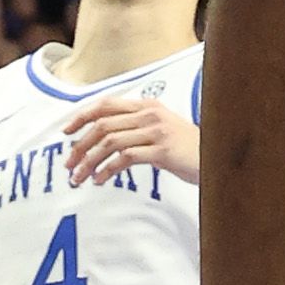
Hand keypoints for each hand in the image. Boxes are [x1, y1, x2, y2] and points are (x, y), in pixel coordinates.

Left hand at [64, 91, 198, 186]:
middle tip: (69, 164)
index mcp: (148, 105)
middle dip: (80, 145)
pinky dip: (107, 169)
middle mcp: (150, 114)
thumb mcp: (160, 131)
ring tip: (79, 177)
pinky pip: (125, 158)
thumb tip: (102, 138)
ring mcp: (156, 131)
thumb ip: (136, 128)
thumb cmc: (186, 149)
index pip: (106, 104)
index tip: (66, 132)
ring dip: (89, 161)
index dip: (82, 116)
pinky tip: (100, 180)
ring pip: (109, 142)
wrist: (217, 159)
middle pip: (102, 124)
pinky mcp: (162, 150)